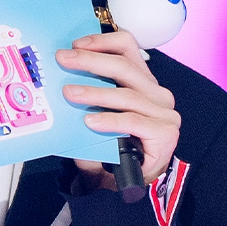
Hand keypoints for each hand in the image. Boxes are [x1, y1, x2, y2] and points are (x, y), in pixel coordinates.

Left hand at [59, 28, 179, 181]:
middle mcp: (158, 94)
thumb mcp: (100, 114)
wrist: (132, 184)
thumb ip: (89, 95)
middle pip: (125, 67)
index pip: (128, 48)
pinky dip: (110, 120)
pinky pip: (133, 121)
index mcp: (144, 82)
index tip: (76, 45)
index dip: (102, 42)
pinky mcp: (165, 133)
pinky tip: (90, 121)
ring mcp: (165, 114)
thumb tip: (60, 75)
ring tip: (70, 94)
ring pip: (127, 94)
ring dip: (95, 92)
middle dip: (91, 61)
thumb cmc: (115, 147)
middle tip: (64, 60)